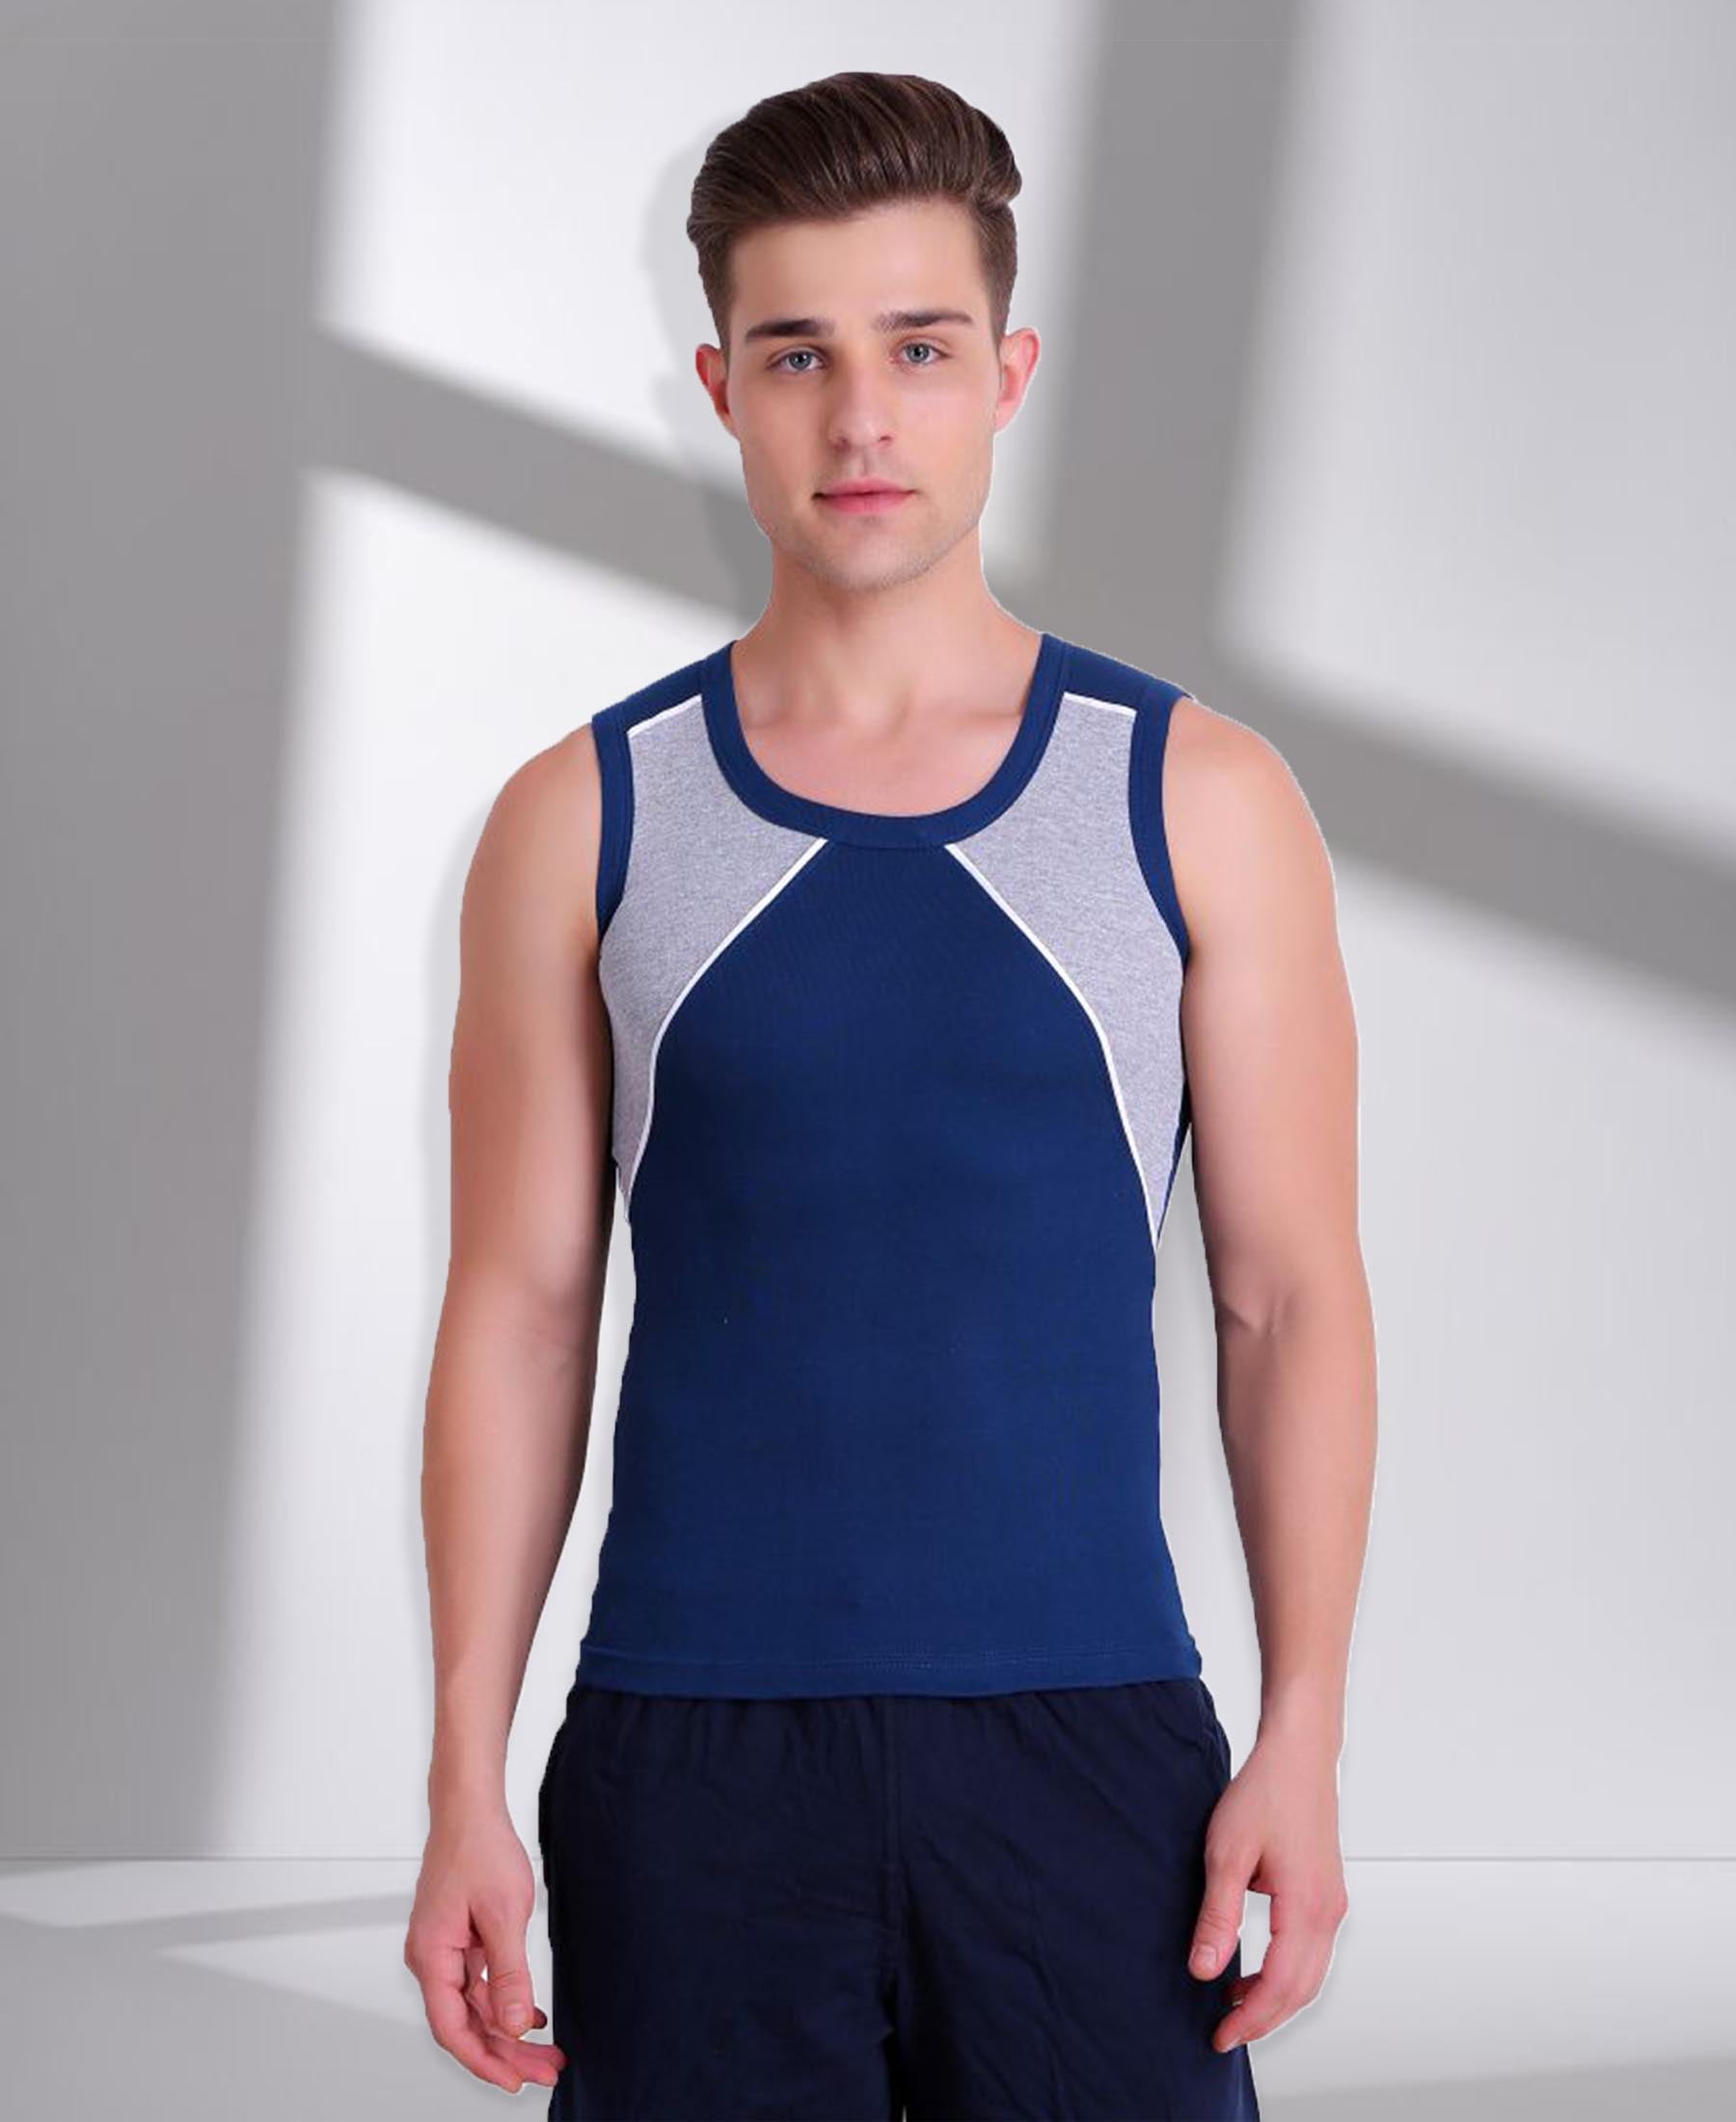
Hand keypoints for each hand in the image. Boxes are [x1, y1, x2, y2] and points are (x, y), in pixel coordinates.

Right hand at [404, 1800, 566, 2093]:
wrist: (469, 1807)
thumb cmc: (478, 1848)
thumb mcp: (503, 1915)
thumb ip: (509, 1975)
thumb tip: (515, 2025)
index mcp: (431, 1956)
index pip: (452, 2028)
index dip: (484, 2061)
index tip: (515, 2081)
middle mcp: (431, 1958)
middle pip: (465, 2023)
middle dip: (505, 2052)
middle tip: (544, 2071)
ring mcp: (443, 1950)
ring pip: (474, 2007)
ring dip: (507, 2030)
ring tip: (545, 2051)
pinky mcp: (457, 1939)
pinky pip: (478, 1984)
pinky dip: (503, 2001)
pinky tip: (530, 2014)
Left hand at [1187, 1721, 1348, 2054]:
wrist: (1298, 1753)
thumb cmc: (1264, 1793)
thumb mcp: (1227, 1852)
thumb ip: (1217, 1915)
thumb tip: (1204, 1970)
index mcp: (1306, 1907)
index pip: (1280, 1986)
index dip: (1249, 2019)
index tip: (1219, 2036)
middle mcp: (1328, 1912)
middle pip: (1301, 1991)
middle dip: (1264, 2019)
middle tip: (1224, 2033)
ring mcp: (1333, 1904)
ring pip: (1311, 1975)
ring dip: (1277, 1998)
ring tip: (1234, 2005)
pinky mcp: (1327, 1894)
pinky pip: (1312, 1952)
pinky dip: (1287, 1974)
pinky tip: (1255, 1969)